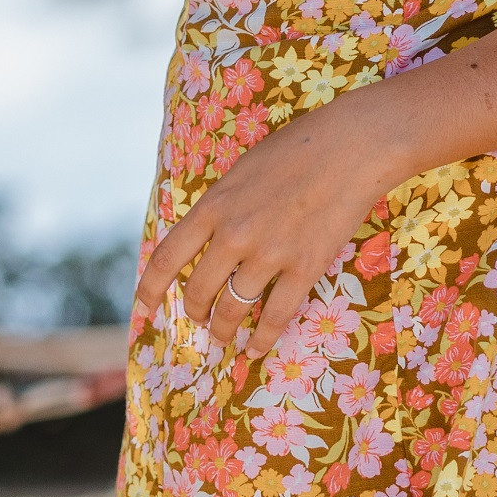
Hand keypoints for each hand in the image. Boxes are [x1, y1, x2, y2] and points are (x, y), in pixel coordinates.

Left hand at [135, 97, 410, 366]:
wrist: (351, 147)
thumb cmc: (297, 149)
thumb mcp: (242, 171)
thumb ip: (222, 207)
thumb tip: (208, 239)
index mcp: (213, 206)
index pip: (167, 257)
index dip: (150, 288)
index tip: (145, 306)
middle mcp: (234, 235)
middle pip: (198, 290)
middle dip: (194, 312)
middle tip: (199, 320)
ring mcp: (269, 254)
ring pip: (232, 309)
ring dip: (223, 329)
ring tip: (224, 337)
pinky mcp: (304, 268)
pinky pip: (276, 316)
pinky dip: (262, 339)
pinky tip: (256, 348)